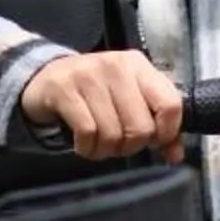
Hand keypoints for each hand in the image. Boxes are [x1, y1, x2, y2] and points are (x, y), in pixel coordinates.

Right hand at [20, 49, 184, 161]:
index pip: (171, 104)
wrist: (44, 77)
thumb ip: (157, 125)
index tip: (154, 141)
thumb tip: (175, 155)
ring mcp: (88, 75)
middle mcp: (116, 66)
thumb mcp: (129, 99)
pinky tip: (84, 144)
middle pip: (141, 127)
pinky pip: (87, 133)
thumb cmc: (95, 92)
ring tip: (99, 144)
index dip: (166, 133)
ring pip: (113, 134)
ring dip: (106, 151)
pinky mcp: (64, 89)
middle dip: (131, 146)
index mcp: (138, 66)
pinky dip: (87, 148)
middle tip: (119, 143)